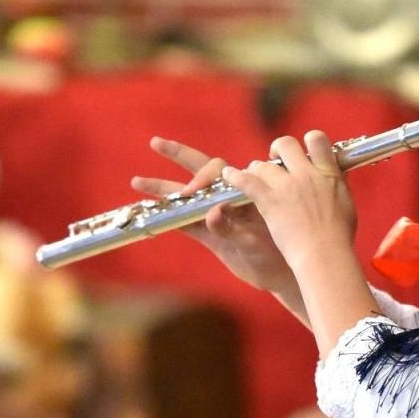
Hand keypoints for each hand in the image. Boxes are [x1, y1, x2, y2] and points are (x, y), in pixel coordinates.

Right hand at [131, 136, 295, 294]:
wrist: (281, 274)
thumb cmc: (278, 252)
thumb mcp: (255, 240)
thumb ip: (232, 227)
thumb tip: (211, 213)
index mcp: (243, 190)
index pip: (217, 172)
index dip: (201, 177)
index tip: (191, 193)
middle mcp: (227, 198)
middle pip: (199, 169)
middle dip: (177, 155)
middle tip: (155, 143)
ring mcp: (215, 214)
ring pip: (185, 196)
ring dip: (163, 188)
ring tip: (136, 181)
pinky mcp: (208, 234)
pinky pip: (183, 221)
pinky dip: (167, 216)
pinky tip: (149, 211)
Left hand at [222, 131, 357, 273]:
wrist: (325, 254)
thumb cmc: (338, 237)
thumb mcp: (346, 204)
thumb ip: (339, 184)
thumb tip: (338, 174)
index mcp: (329, 173)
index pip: (317, 140)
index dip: (308, 141)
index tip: (303, 152)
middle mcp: (307, 174)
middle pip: (286, 144)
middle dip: (277, 149)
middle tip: (274, 160)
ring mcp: (287, 186)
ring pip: (263, 164)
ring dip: (256, 169)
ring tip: (253, 176)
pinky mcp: (270, 200)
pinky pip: (247, 181)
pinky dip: (235, 176)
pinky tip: (228, 175)